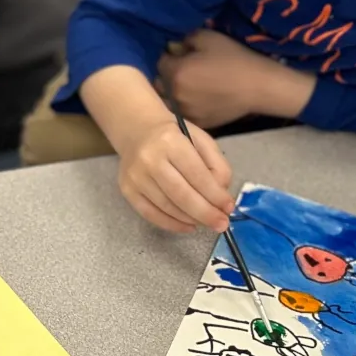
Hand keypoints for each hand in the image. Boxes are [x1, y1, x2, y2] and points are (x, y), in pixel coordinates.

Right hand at [116, 117, 233, 233]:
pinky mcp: (126, 189)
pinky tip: (188, 226)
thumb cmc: (174, 136)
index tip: (228, 207)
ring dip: (191, 219)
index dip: (215, 195)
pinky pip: (150, 214)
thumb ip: (217, 165)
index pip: (197, 174)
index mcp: (170, 141)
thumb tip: (221, 196)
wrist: (137, 130)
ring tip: (207, 223)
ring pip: (167, 207)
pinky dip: (172, 224)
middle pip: (181, 194)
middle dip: (205, 213)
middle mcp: (149, 159)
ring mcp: (135, 176)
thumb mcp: (201, 140)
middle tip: (221, 224)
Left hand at [158, 29, 314, 128]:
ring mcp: (186, 112)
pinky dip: (184, 107)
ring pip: (167, 102)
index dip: (169, 57)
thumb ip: (184, 40)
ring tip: (187, 87)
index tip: (180, 55)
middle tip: (182, 71)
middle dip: (166, 76)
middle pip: (158, 84)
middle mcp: (175, 95)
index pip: (159, 62)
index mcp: (175, 73)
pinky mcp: (198, 123)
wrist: (258, 86)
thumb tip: (172, 48)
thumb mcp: (208, 37)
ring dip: (171, 94)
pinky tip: (197, 99)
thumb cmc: (234, 58)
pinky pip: (182, 114)